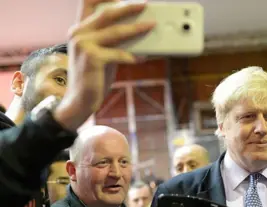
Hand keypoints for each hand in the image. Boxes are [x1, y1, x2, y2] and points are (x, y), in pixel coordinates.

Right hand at [53, 0, 154, 131]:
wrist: (80, 100)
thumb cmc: (94, 76)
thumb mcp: (103, 53)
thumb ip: (114, 40)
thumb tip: (138, 29)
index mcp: (80, 29)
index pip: (89, 2)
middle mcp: (78, 33)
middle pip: (107, 13)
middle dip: (128, 7)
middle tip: (145, 4)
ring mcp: (83, 44)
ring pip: (116, 31)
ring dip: (137, 28)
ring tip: (151, 26)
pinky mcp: (91, 58)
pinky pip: (118, 53)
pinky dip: (132, 56)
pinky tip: (142, 58)